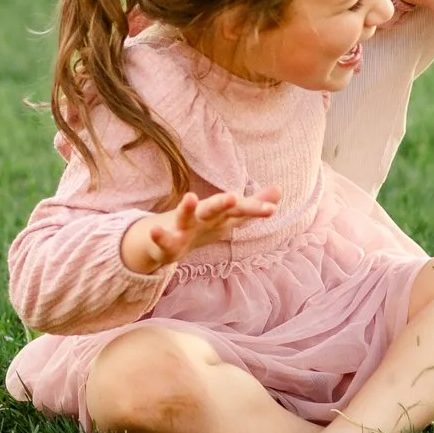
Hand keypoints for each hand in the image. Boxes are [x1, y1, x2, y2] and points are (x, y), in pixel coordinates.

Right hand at [120, 186, 279, 274]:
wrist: (163, 240)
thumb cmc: (201, 226)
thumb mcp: (228, 218)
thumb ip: (253, 205)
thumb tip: (279, 190)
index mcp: (219, 214)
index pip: (239, 210)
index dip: (255, 209)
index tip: (272, 207)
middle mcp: (202, 216)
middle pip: (214, 208)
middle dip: (223, 203)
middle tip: (234, 197)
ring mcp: (183, 227)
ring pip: (185, 217)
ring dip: (187, 208)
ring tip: (190, 197)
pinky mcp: (167, 242)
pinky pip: (163, 240)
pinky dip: (158, 235)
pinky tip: (154, 231)